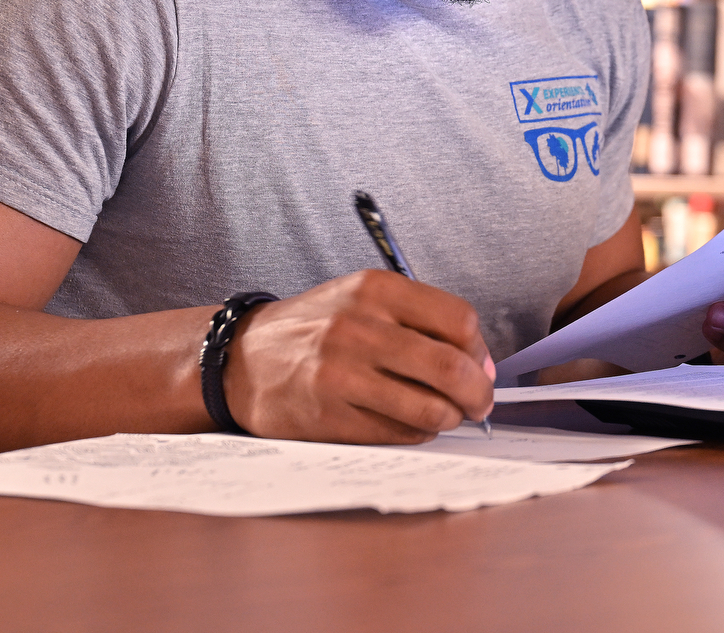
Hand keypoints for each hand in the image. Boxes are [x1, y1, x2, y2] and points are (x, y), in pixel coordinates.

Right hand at [224, 271, 496, 442]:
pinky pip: (398, 433)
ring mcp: (343, 373)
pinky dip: (417, 433)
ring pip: (430, 408)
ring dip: (450, 418)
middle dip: (478, 394)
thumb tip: (480, 364)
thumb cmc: (315, 329)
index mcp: (376, 289)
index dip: (479, 350)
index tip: (479, 366)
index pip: (458, 320)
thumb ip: (420, 320)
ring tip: (445, 415)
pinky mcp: (330, 415)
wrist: (243, 359)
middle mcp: (360, 327)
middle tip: (479, 404)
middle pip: (451, 367)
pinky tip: (409, 423)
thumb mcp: (362, 299)